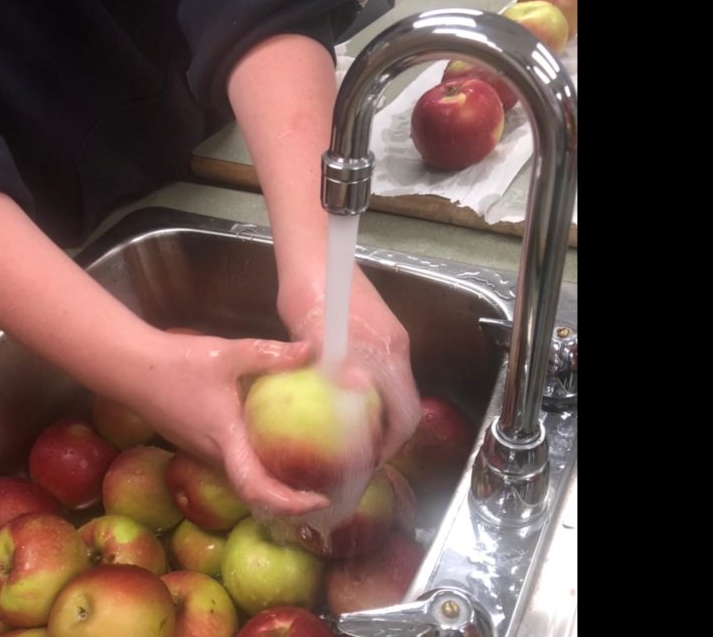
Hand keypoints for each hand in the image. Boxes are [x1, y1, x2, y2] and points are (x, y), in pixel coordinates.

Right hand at [117, 332, 330, 516]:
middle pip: (255, 493)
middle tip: (322, 494)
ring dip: (273, 485)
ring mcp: (204, 451)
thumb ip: (270, 354)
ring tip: (307, 474)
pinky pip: (234, 463)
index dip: (289, 502)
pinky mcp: (199, 442)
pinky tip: (275, 446)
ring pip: (244, 479)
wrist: (131, 367)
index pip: (258, 487)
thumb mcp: (228, 353)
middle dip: (289, 501)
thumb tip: (311, 351)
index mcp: (226, 439)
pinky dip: (258, 467)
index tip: (318, 502)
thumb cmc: (176, 363)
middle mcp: (215, 454)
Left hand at [278, 266, 421, 465]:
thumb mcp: (314, 335)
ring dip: (377, 416)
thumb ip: (335, 366)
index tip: (367, 462)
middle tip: (355, 456)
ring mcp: (390, 338)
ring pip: (393, 390)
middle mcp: (396, 346)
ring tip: (347, 435)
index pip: (405, 413)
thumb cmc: (308, 289)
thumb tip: (355, 398)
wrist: (314, 249)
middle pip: (403, 405)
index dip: (390, 445)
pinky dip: (371, 395)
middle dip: (385, 436)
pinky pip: (383, 373)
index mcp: (387, 351)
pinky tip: (343, 402)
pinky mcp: (378, 331)